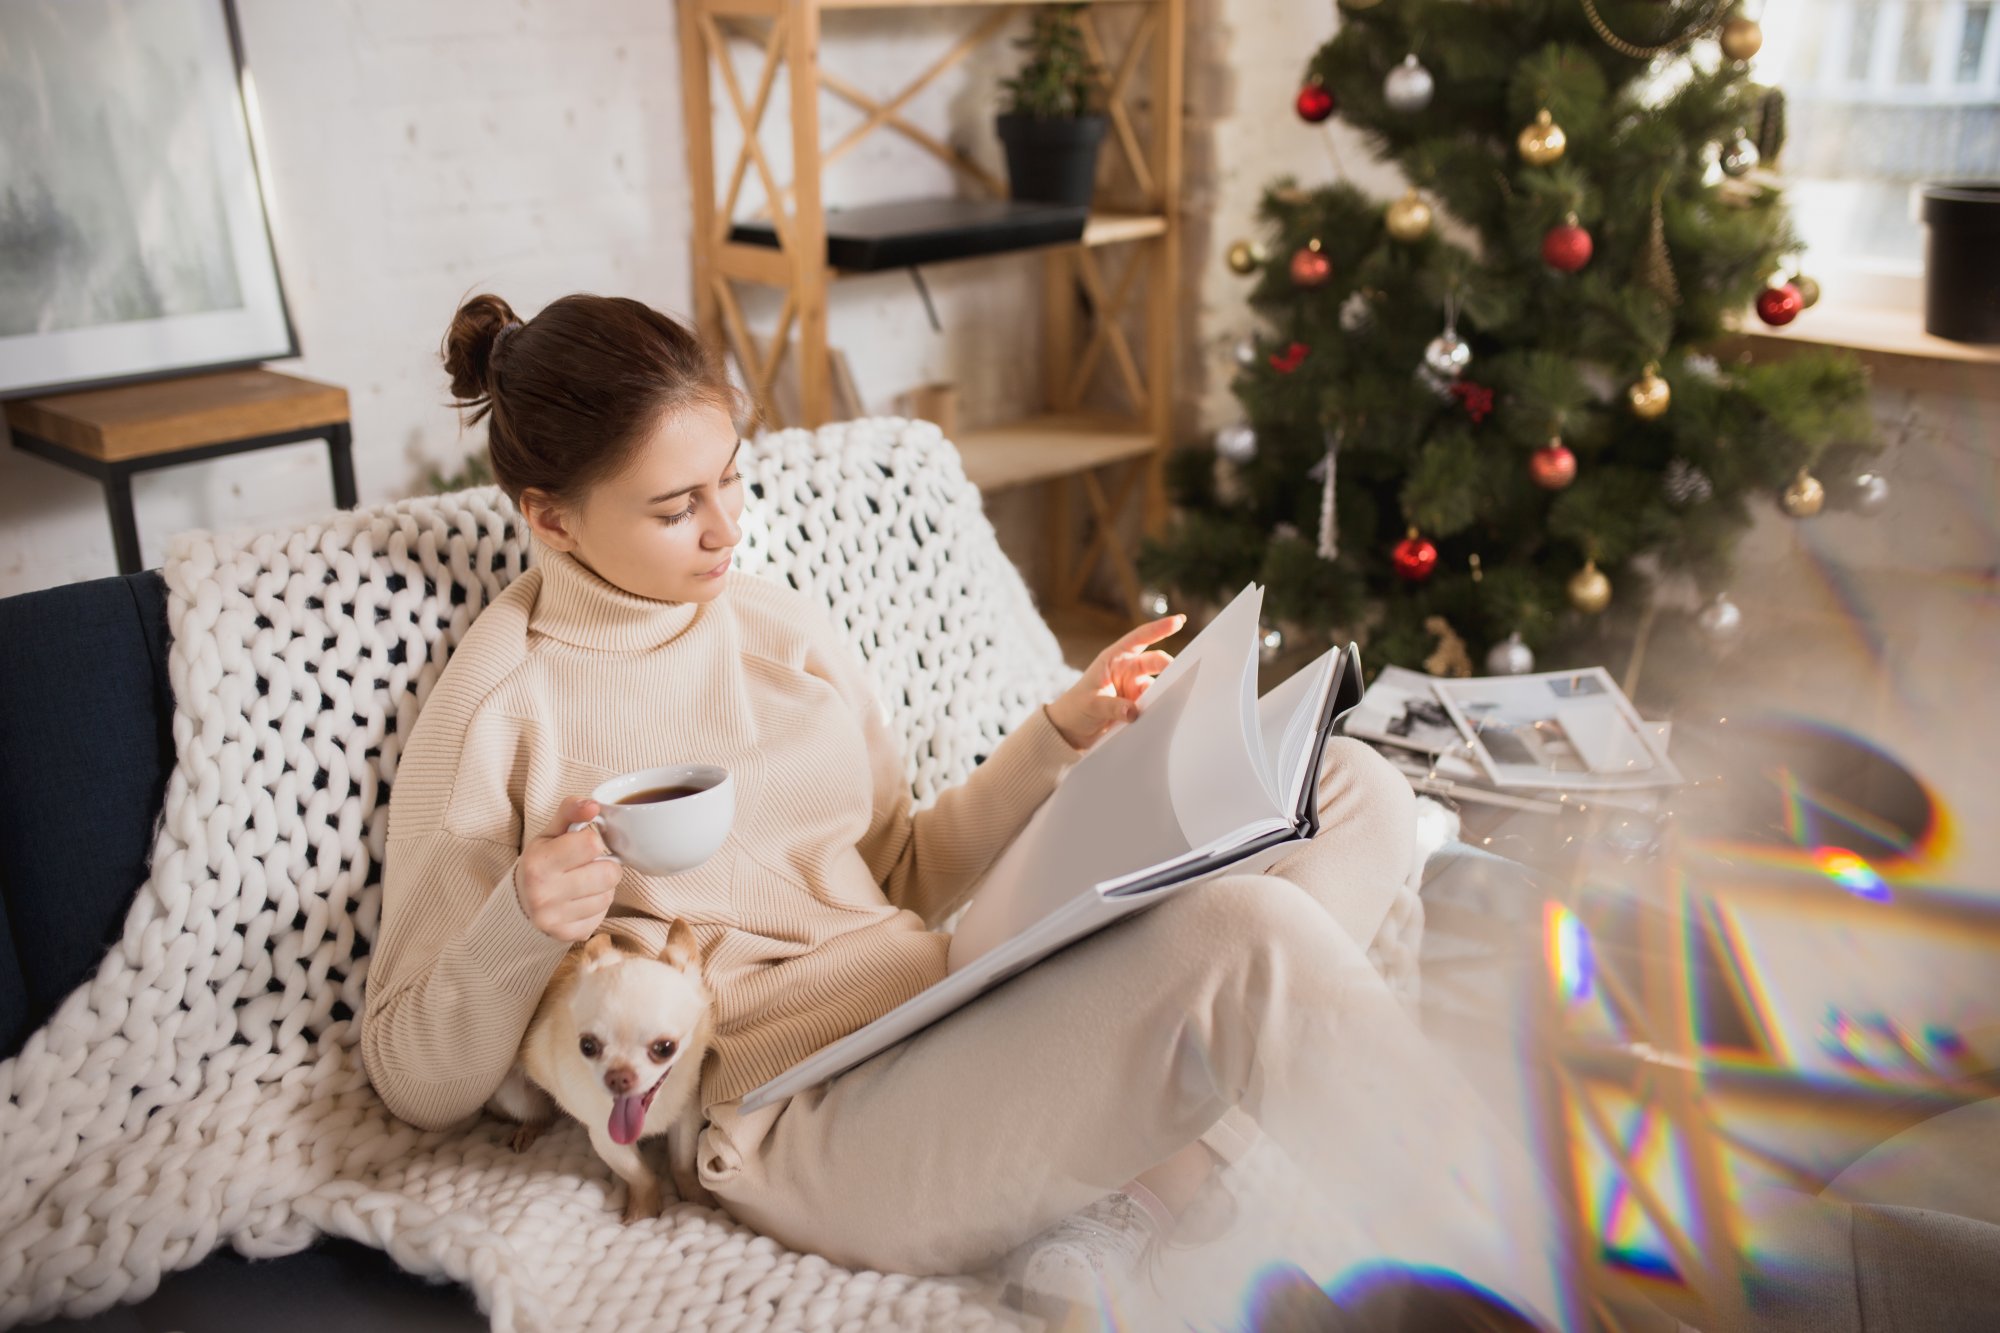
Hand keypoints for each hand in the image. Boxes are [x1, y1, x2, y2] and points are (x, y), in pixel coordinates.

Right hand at [516, 795, 621, 942]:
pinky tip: (580, 901)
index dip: (593, 842)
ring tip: (583, 883)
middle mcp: (543, 894)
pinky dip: (597, 907)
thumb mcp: (550, 833)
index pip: (592, 844)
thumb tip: (594, 805)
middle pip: (609, 873)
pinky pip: (603, 916)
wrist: (520, 902)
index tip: (582, 846)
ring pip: (609, 896)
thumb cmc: (541, 862)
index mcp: (538, 863)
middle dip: (604, 865)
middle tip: (588, 866)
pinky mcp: (567, 936)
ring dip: (602, 887)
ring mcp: (555, 919)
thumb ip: (571, 811)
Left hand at [1045, 612, 1183, 752]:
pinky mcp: (1138, 704)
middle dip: (1169, 665)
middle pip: (1155, 662)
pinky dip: (1160, 707)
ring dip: (1165, 690)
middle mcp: (1127, 670)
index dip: (1159, 629)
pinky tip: (1164, 714)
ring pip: (1158, 684)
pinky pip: (1155, 702)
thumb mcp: (1091, 704)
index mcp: (1113, 658)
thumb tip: (1134, 712)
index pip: (1139, 639)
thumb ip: (1112, 706)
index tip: (1179, 621)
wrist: (1072, 730)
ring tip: (1172, 700)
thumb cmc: (1076, 708)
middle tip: (1182, 674)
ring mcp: (1134, 687)